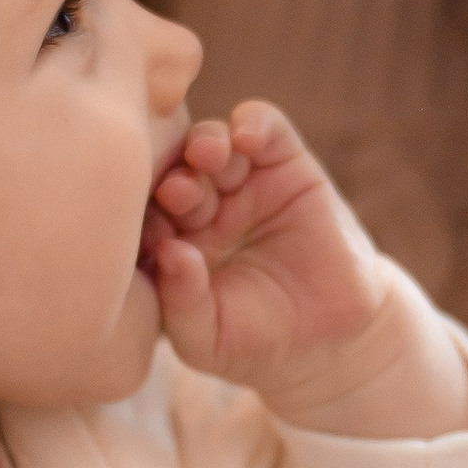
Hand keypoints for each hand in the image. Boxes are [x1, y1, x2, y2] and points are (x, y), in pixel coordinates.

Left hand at [144, 103, 467, 438]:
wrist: (330, 339)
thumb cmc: (256, 344)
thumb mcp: (208, 340)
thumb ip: (182, 304)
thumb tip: (168, 252)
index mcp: (168, 243)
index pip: (139, 215)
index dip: (137, 216)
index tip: (146, 230)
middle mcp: (198, 208)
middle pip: (170, 172)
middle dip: (171, 178)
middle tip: (176, 194)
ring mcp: (241, 182)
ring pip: (209, 142)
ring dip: (204, 144)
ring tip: (208, 159)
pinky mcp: (286, 163)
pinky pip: (262, 125)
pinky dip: (251, 123)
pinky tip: (247, 139)